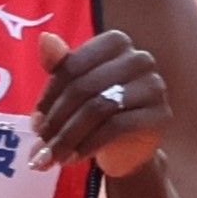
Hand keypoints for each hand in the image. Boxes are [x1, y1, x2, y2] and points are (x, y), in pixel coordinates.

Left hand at [32, 30, 165, 177]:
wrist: (128, 148)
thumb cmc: (96, 111)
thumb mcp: (72, 87)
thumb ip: (59, 64)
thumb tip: (46, 39)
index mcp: (115, 42)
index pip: (73, 66)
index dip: (49, 97)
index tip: (35, 123)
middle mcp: (139, 58)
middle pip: (85, 88)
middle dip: (57, 120)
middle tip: (41, 146)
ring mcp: (154, 85)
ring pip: (99, 108)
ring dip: (70, 136)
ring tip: (54, 156)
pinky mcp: (161, 114)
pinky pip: (117, 127)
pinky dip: (90, 144)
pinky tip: (75, 158)